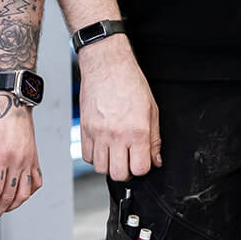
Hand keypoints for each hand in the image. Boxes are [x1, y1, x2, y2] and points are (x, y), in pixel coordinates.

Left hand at [0, 92, 41, 229]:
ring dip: (12, 206)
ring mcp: (28, 160)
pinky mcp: (34, 158)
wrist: (15, 99)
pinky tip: (18, 197)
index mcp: (2, 154)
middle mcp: (18, 160)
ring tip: (0, 213)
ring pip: (23, 192)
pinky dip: (27, 193)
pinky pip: (35, 182)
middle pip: (7, 195)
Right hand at [76, 37, 159, 180]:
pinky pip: (86, 156)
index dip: (142, 169)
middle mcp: (116, 135)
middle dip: (126, 172)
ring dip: (109, 165)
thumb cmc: (130, 82)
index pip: (139, 169)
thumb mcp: (152, 110)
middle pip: (118, 174)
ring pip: (100, 168)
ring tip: (115, 154)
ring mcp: (98, 133)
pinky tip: (103, 147)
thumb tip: (155, 160)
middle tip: (129, 161)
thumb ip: (154, 139)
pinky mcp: (84, 129)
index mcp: (136, 131)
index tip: (142, 162)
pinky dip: (95, 157)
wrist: (107, 65)